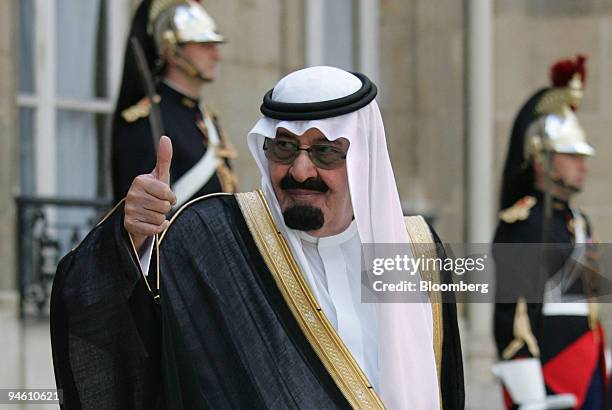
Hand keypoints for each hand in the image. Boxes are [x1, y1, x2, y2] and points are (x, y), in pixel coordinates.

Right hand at [124, 136, 176, 251]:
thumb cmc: (153, 192)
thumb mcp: (160, 176)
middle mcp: (131, 194)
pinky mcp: (129, 224)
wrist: (139, 213)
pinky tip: (151, 223)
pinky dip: (158, 228)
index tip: (164, 196)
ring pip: (159, 218)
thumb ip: (164, 158)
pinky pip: (154, 229)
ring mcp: (129, 210)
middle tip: (156, 205)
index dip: (171, 197)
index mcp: (139, 181)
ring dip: (160, 217)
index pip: (167, 193)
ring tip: (151, 212)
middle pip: (164, 207)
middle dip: (165, 208)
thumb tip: (165, 137)